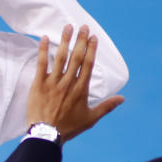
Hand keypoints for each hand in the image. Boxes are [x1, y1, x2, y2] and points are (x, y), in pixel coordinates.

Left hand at [26, 25, 124, 142]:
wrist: (46, 134)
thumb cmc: (69, 127)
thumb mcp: (91, 118)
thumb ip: (106, 107)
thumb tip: (122, 98)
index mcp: (81, 89)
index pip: (88, 65)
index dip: (91, 49)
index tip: (93, 37)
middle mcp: (68, 82)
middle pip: (76, 57)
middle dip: (80, 40)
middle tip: (83, 26)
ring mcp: (53, 82)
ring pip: (60, 57)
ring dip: (64, 41)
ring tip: (68, 27)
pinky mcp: (39, 84)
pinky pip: (41, 64)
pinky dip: (43, 50)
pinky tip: (44, 38)